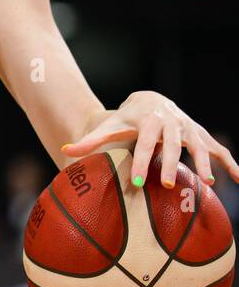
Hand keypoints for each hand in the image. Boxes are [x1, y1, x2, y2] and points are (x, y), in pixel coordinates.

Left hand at [61, 91, 238, 188]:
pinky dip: (231, 163)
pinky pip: (220, 149)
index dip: (142, 162)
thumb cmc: (127, 120)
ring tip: (207, 183)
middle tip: (170, 186)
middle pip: (173, 145)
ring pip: (200, 145)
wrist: (150, 101)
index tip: (139, 183)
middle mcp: (172, 124)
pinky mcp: (202, 136)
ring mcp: (190, 129)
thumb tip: (64, 150)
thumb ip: (89, 140)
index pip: (144, 144)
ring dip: (205, 163)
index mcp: (148, 122)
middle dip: (172, 164)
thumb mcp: (109, 127)